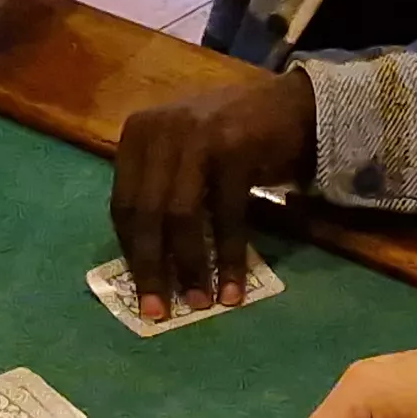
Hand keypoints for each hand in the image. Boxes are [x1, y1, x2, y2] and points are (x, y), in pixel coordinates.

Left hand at [109, 67, 314, 317]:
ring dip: (190, 266)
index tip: (140, 290)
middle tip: (158, 311)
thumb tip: (147, 263)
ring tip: (199, 302)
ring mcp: (198, 135)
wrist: (294, 105)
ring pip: (181, 216)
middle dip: (152, 267)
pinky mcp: (234, 148)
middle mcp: (161, 130)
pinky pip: (226, 216)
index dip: (131, 251)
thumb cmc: (234, 139)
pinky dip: (229, 257)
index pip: (122, 203)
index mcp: (139, 133)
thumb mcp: (185, 156)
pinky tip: (233, 287)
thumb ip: (162, 191)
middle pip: (146, 212)